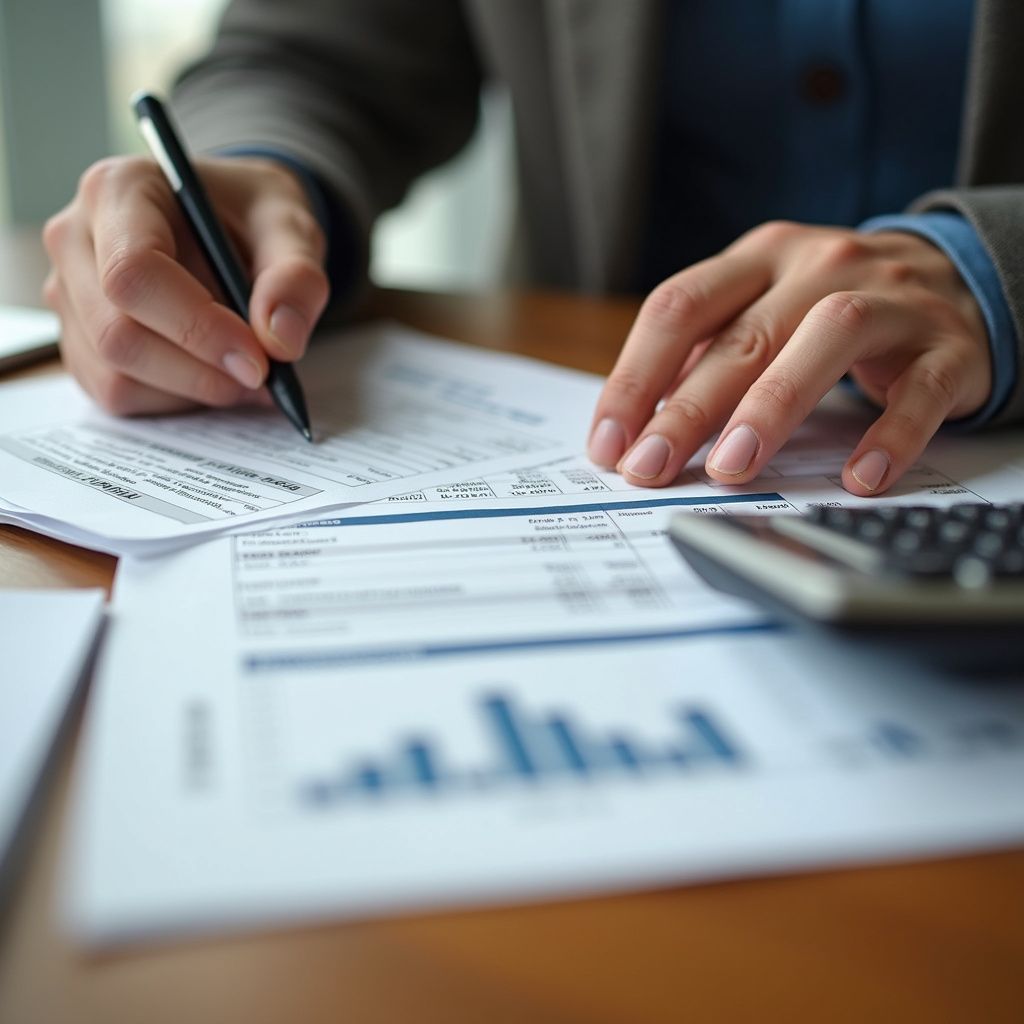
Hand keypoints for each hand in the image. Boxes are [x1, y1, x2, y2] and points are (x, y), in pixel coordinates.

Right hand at [42, 155, 329, 414]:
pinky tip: (214, 376)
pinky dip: (175, 400)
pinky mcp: (79, 340)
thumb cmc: (252, 217)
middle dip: (200, 371)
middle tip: (262, 376)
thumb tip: (281, 341)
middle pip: (118, 334)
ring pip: (116, 375)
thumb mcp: (292, 228)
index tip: (257, 359)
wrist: (231, 224)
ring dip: (192, 390)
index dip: (197, 327)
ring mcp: (70, 295)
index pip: (134, 273)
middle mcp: (76, 240)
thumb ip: (296, 278)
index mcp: (119, 190)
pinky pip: (117, 393)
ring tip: (246, 373)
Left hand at [587, 222, 990, 495]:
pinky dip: (889, 435)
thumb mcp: (763, 305)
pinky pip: (921, 390)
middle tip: (649, 467)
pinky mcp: (947, 346)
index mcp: (759, 258)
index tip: (608, 442)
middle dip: (687, 408)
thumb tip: (636, 421)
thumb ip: (706, 352)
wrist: (959, 278)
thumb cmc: (834, 305)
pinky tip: (858, 477)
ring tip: (731, 467)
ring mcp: (890, 300)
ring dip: (772, 406)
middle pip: (743, 336)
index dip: (635, 376)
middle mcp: (819, 266)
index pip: (680, 308)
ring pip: (827, 338)